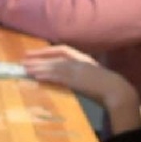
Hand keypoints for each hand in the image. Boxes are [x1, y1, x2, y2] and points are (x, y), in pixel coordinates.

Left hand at [22, 46, 140, 129]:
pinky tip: (36, 76)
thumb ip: (79, 76)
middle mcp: (79, 61)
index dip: (48, 51)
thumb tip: (65, 79)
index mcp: (84, 59)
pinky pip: (58, 76)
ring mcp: (78, 69)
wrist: (117, 91)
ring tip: (25, 69)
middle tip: (23, 60)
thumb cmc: (107, 88)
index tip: (35, 54)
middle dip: (38, 58)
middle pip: (55, 57)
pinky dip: (46, 75)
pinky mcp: (76, 80)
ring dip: (38, 67)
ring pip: (54, 66)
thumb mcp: (91, 78)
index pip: (63, 50)